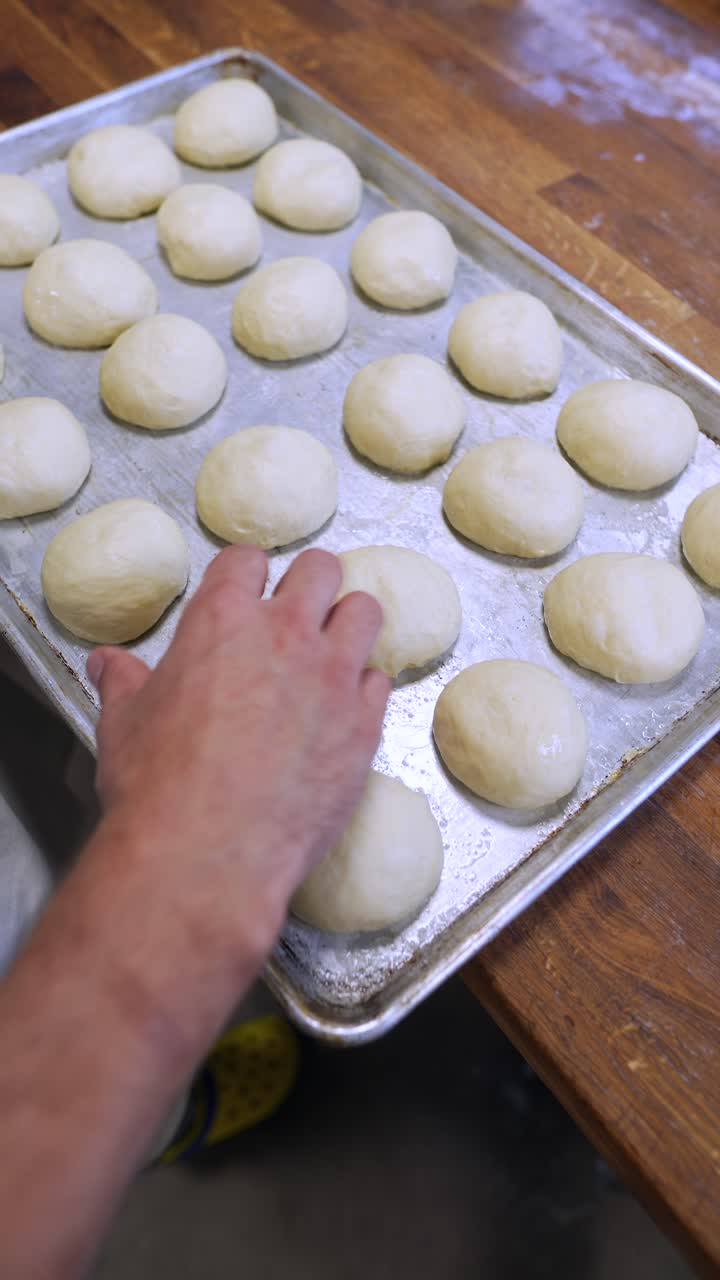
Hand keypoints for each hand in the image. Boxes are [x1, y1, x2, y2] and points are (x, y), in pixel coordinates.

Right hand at [87, 546, 390, 961]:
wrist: (207, 853)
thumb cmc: (157, 785)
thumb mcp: (124, 723)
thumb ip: (124, 683)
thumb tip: (107, 665)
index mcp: (222, 619)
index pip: (247, 559)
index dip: (246, 575)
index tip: (244, 594)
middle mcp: (286, 635)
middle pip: (320, 568)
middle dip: (310, 584)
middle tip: (298, 613)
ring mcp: (333, 677)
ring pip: (365, 612)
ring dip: (349, 623)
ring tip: (333, 650)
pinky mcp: (364, 724)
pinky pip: (380, 681)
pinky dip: (365, 688)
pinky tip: (344, 710)